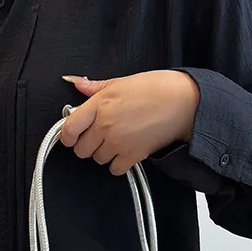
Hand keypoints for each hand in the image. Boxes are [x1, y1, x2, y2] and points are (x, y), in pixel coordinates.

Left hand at [59, 70, 199, 174]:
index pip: (69, 128)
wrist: (184, 103)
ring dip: (104, 154)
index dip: (67, 136)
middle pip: (81, 149)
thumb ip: (96, 87)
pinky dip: (118, 165)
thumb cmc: (158, 88)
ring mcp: (118, 142)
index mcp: (99, 104)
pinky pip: (115, 169)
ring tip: (116, 143)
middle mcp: (105, 125)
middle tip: (97, 139)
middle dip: (87, 146)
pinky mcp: (133, 155)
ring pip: (97, 160)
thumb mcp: (122, 81)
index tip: (71, 137)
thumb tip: (78, 84)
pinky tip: (125, 154)